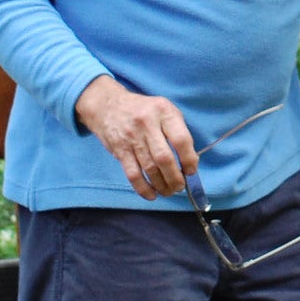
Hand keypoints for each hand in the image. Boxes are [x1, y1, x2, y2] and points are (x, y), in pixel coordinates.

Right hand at [73, 75, 197, 200]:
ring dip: (161, 185)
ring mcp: (132, 137)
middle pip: (164, 158)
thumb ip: (178, 130)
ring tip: (168, 191)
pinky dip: (143, 188)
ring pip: (149, 169)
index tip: (191, 171)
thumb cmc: (144, 110)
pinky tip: (152, 194)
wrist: (108, 105)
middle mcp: (147, 123)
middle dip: (175, 178)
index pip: (181, 139)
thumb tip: (190, 161)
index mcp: (164, 111)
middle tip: (180, 186)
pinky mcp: (119, 150)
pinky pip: (133, 174)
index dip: (189, 159)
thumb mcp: (164, 109)